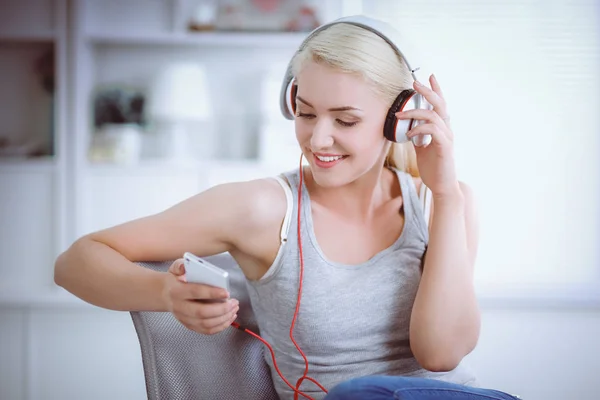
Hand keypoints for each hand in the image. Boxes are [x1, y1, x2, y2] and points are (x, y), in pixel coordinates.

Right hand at [162, 259, 238, 334]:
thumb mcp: (175, 267)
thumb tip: (184, 268)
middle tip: (234, 303)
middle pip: (201, 312)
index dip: (212, 293)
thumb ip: (180, 265)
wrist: (164, 294)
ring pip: (205, 324)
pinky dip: (220, 326)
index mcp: (176, 291)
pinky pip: (206, 330)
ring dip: (223, 318)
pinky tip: (229, 318)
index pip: (195, 292)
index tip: (227, 292)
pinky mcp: (189, 325)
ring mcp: (184, 318)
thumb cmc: (175, 279)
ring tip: (234, 309)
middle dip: (221, 309)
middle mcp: (179, 307)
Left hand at [396, 74, 459, 198]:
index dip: (436, 90)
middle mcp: (447, 130)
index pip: (440, 105)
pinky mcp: (444, 147)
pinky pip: (433, 131)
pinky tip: (410, 134)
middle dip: (427, 91)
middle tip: (415, 83)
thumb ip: (417, 136)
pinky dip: (419, 129)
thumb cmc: (433, 168)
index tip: (429, 77)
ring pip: (433, 116)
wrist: (442, 186)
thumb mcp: (422, 148)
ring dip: (414, 113)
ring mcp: (447, 138)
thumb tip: (407, 127)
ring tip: (400, 115)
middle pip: (440, 104)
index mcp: (442, 128)